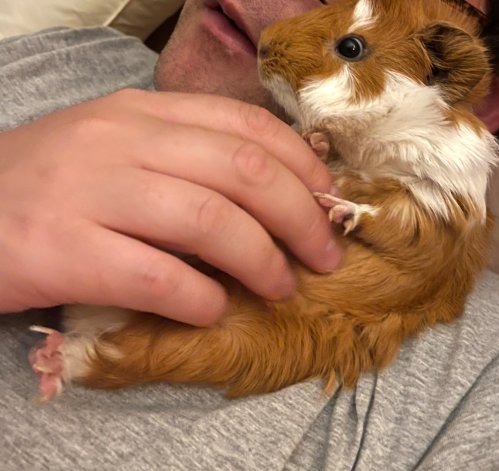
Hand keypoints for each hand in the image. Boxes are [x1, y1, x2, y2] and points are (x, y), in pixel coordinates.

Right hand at [0, 89, 340, 325]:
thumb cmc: (53, 184)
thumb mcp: (120, 148)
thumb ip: (188, 158)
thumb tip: (273, 196)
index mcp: (143, 112)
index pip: (247, 127)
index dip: (303, 165)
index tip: (330, 202)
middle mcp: (121, 140)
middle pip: (243, 172)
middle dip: (301, 217)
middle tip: (324, 254)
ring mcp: (90, 192)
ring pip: (210, 221)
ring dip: (262, 261)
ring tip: (282, 286)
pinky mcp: (64, 250)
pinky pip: (159, 277)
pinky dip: (202, 299)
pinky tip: (214, 310)